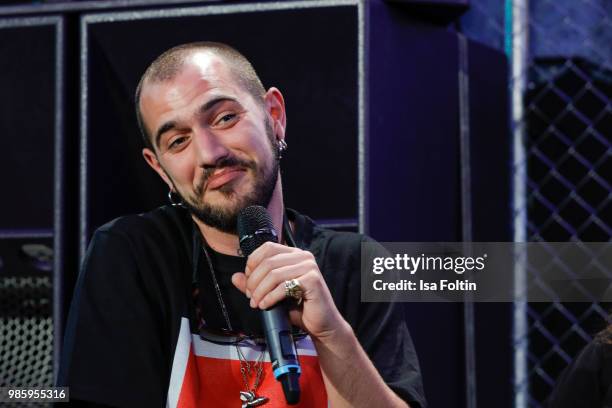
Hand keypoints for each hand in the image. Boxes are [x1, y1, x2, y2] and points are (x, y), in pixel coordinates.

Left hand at [231, 241, 346, 339]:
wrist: (321, 324)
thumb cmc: (299, 308)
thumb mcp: (272, 294)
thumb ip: (255, 284)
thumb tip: (235, 277)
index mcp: (294, 254)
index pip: (267, 248)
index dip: (252, 263)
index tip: (248, 282)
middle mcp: (303, 256)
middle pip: (268, 262)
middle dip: (254, 281)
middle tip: (251, 297)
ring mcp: (309, 266)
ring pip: (273, 274)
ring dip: (260, 291)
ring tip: (256, 303)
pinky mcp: (312, 280)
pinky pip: (284, 286)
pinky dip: (270, 297)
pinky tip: (266, 305)